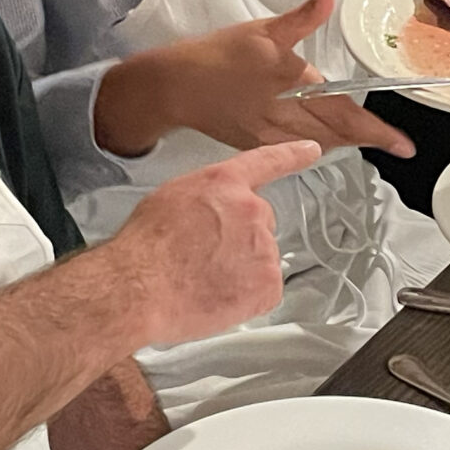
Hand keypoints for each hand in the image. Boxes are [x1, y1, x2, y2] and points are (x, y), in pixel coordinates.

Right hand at [94, 0, 412, 160]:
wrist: (173, 87)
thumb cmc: (215, 57)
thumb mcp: (262, 29)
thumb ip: (304, 14)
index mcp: (294, 88)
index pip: (346, 114)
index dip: (377, 131)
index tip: (402, 144)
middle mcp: (286, 118)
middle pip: (339, 135)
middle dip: (368, 138)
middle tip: (394, 143)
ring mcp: (270, 136)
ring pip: (320, 144)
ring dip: (346, 142)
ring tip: (367, 138)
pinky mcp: (255, 143)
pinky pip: (297, 148)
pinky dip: (319, 143)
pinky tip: (324, 139)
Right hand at [108, 140, 321, 346]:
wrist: (139, 288)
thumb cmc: (143, 250)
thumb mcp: (167, 200)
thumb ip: (202, 199)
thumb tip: (205, 213)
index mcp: (223, 184)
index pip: (266, 161)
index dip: (291, 155)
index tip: (310, 150)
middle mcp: (250, 210)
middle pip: (259, 222)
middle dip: (239, 240)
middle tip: (206, 258)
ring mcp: (263, 247)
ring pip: (261, 259)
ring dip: (241, 270)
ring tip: (204, 279)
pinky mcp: (268, 283)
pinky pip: (264, 290)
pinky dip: (246, 298)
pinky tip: (217, 296)